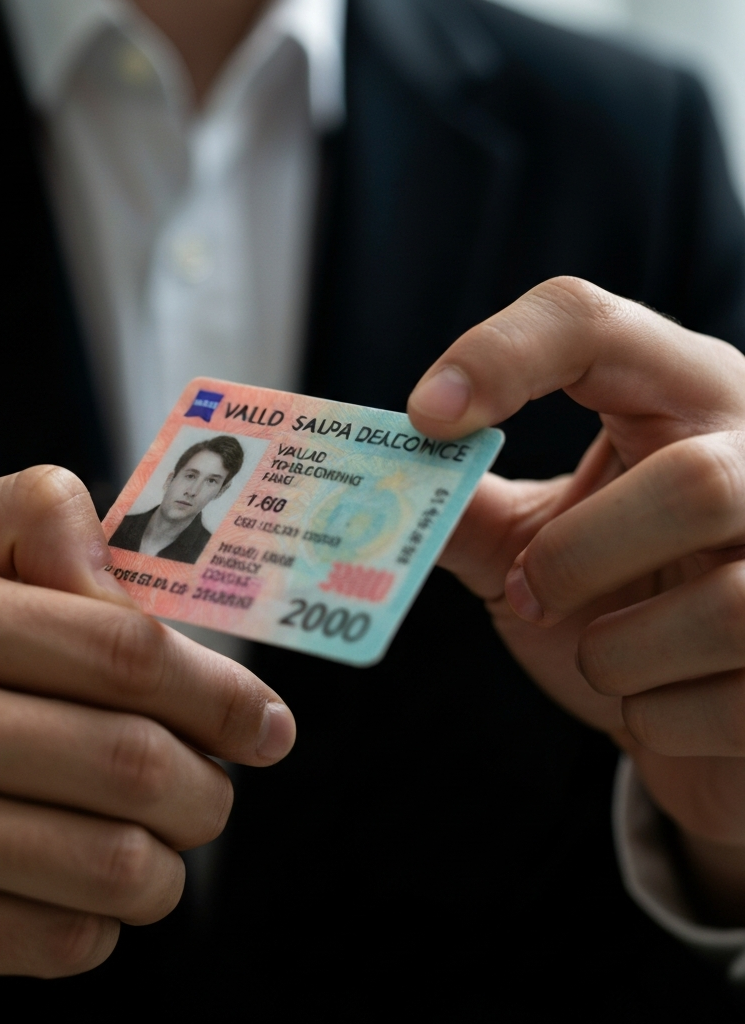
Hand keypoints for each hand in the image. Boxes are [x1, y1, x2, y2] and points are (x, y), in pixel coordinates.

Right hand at [0, 467, 294, 1009]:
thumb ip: (16, 527)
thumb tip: (131, 577)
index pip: (121, 645)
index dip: (218, 689)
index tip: (266, 722)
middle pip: (134, 759)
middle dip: (208, 788)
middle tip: (215, 791)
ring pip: (112, 863)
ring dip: (165, 866)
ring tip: (156, 849)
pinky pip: (56, 940)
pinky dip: (98, 925)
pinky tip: (77, 896)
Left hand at [407, 278, 744, 921]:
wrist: (699, 705)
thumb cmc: (613, 601)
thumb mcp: (532, 540)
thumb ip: (461, 509)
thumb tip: (366, 484)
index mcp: (681, 400)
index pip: (589, 323)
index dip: (502, 355)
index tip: (426, 418)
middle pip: (693, 487)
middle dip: (579, 559)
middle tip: (527, 591)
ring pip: (727, 609)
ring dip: (617, 654)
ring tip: (602, 655)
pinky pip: (735, 706)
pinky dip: (660, 718)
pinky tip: (658, 704)